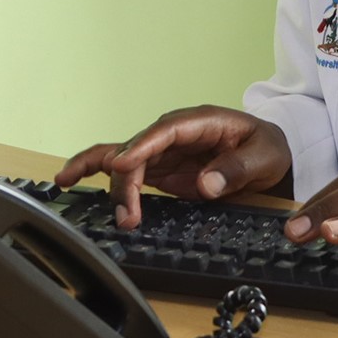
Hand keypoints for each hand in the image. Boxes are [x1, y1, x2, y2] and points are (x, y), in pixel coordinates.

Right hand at [54, 106, 291, 229]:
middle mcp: (174, 134)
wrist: (268, 155)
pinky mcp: (159, 170)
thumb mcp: (264, 157)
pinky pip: (124, 170)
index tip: (124, 165)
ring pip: (122, 158)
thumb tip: (207, 183)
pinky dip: (98, 175)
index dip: (141, 147)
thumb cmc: (266, 148)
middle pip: (138, 150)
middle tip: (127, 216)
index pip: (164, 131)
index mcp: (200, 122)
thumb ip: (236, 169)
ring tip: (78, 191)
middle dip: (125, 180)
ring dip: (108, 181)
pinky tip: (70, 179)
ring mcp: (163, 152)